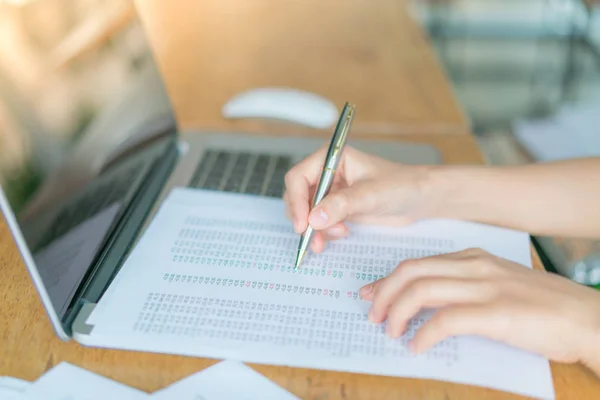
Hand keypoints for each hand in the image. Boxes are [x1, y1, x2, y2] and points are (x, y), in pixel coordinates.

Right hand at [283, 146, 434, 252]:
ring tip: (329, 239)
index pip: (299, 177)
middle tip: (312, 239)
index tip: (303, 224)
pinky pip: (318, 222)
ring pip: (306, 212)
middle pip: (298, 196)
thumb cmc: (401, 186)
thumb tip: (314, 219)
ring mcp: (331, 192)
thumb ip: (342, 205)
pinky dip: (323, 232)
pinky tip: (340, 234)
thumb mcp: (371, 195)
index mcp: (333, 159)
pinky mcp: (337, 208)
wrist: (419, 199)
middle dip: (304, 219)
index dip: (296, 201)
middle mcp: (327, 173)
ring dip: (313, 229)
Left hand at [359, 248, 599, 373]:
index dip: (387, 280)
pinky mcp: (495, 313)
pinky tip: (417, 348)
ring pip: (421, 291)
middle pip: (411, 272)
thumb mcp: (497, 283)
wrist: (585, 317)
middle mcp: (474, 267)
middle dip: (384, 294)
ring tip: (392, 333)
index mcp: (472, 258)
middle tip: (374, 316)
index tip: (370, 294)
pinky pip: (445, 321)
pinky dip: (423, 335)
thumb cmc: (542, 305)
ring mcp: (484, 288)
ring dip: (397, 314)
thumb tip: (428, 305)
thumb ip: (464, 286)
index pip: (416, 263)